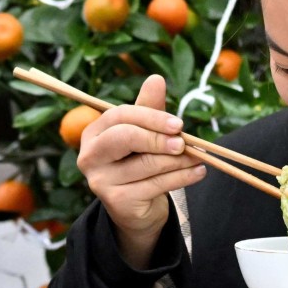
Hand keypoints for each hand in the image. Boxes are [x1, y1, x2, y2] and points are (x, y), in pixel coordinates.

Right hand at [76, 75, 205, 266]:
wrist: (136, 208)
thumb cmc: (138, 162)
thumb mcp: (144, 134)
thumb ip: (149, 109)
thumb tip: (156, 79)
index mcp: (93, 133)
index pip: (120, 116)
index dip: (150, 117)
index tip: (178, 124)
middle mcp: (89, 156)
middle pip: (124, 137)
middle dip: (158, 138)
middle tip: (182, 142)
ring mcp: (100, 180)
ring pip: (145, 164)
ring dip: (178, 160)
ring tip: (198, 157)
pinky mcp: (116, 201)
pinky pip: (155, 185)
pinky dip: (181, 177)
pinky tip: (198, 172)